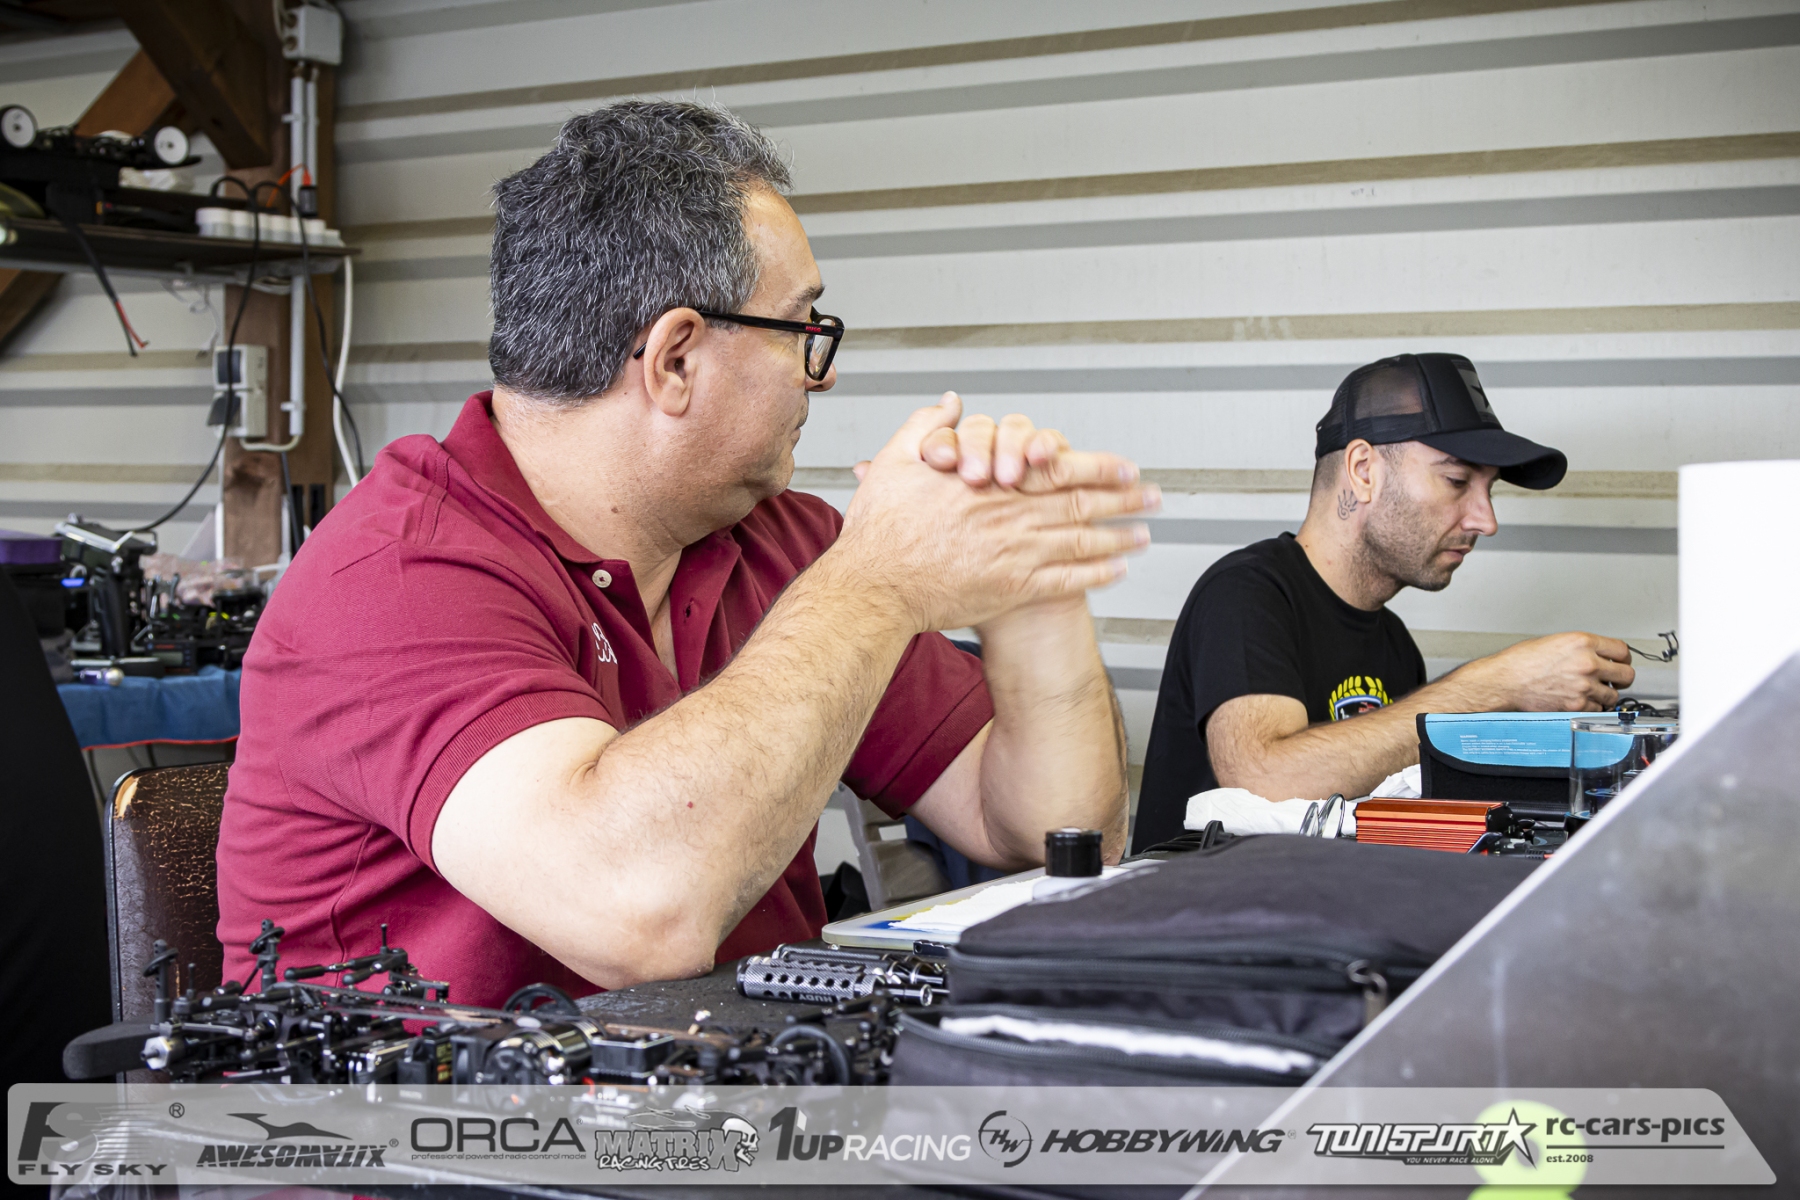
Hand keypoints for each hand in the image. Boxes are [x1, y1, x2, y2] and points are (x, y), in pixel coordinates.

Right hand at [831, 394, 1156, 632]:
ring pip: (1082, 543)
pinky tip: (1115, 571)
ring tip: (1144, 533)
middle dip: (1125, 500)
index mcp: (992, 485)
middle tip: (1154, 496)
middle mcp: (1012, 518)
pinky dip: (1095, 575)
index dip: (1098, 466)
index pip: (1058, 468)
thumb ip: (928, 426)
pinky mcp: (1012, 590)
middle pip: (1082, 504)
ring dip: (1119, 537)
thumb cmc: (882, 530)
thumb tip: (950, 402)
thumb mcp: (897, 461)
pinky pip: (1066, 581)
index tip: (1125, 465)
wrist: (874, 587)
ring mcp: (1016, 556)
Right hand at [1457, 632, 1635, 710]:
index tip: (1619, 662)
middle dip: (1620, 678)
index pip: (1623, 651)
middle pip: (1626, 675)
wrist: (1505, 681)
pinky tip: (1579, 700)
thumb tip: (1598, 656)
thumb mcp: (1555, 642)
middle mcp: (1587, 663)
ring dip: (1605, 694)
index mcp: (1582, 642)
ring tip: (1590, 691)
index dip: (1622, 658)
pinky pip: (1597, 709)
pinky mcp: (1577, 705)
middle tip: (1613, 680)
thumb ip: (1581, 648)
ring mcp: (1584, 686)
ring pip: (1613, 695)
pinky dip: (1591, 707)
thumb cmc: (1521, 662)